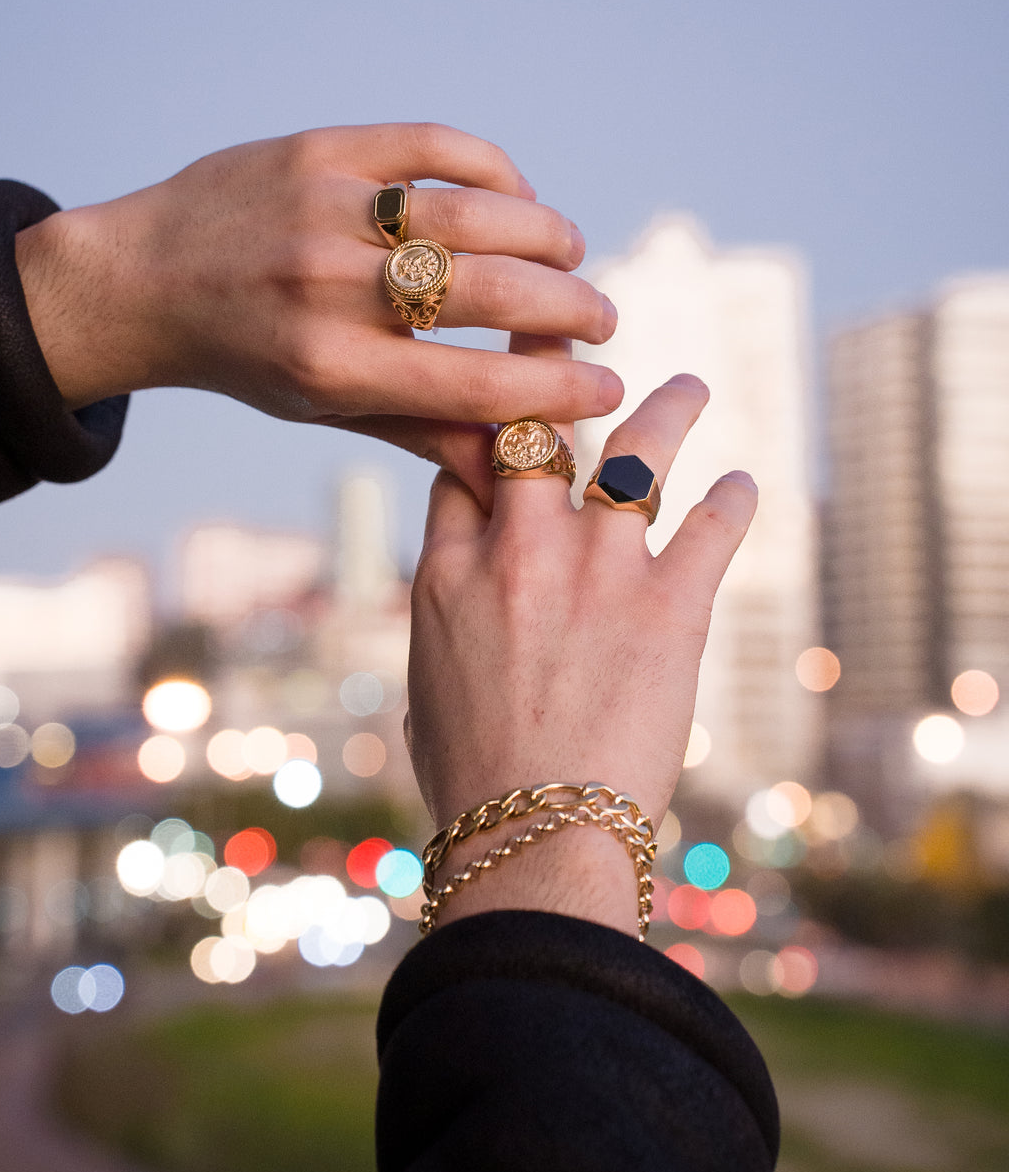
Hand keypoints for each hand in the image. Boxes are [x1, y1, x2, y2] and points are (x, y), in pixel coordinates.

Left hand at [13, 124, 622, 502]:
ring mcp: (326, 207)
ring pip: (475, 212)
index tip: (610, 386)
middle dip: (572, 308)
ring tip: (572, 255)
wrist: (144, 279)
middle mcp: (328, 286)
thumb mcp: (324, 408)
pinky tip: (516, 198)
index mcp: (331, 367)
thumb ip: (425, 430)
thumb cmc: (248, 357)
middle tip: (603, 318)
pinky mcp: (322, 148)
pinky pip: (436, 146)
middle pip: (491, 291)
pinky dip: (495, 171)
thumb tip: (517, 465)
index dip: (559, 388)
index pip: (476, 381)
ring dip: (546, 235)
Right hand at [406, 337, 756, 936]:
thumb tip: (460, 597)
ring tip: (690, 386)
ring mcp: (597, 569)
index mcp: (447, 572)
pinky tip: (744, 481)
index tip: (504, 411)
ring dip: (668, 408)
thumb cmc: (475, 781)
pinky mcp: (671, 603)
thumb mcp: (427, 685)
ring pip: (634, 451)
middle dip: (551, 367)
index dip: (485, 430)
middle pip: (537, 427)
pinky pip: (711, 524)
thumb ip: (446, 618)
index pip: (464, 464)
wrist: (538, 840)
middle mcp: (519, 550)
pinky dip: (734, 497)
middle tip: (569, 331)